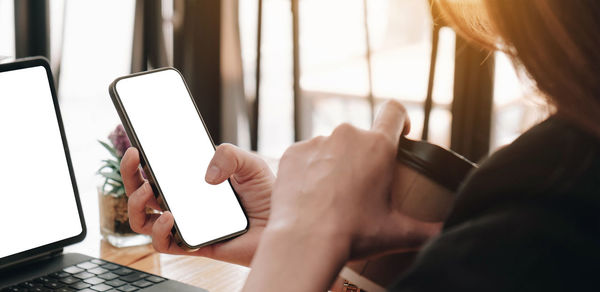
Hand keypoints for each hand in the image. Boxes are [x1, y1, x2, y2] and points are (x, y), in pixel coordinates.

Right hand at [121, 144, 273, 265]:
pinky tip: (170, 217)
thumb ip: (229, 155)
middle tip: (133, 158)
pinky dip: (159, 231)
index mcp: (192, 181)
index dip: (140, 159)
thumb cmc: (266, 196)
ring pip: (143, 220)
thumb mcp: (250, 164)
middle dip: (129, 174)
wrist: (282, 224)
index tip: (135, 144)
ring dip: (135, 204)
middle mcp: (184, 202)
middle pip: (141, 192)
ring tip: (146, 190)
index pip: (158, 170)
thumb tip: (205, 174)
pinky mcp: (193, 245)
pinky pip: (164, 244)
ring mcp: (186, 224)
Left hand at [243, 101, 439, 290]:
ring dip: (334, 163)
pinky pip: (306, 155)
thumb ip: (429, 230)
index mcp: (378, 146)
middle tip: (360, 189)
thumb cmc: (353, 235)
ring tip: (332, 196)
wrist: (304, 242)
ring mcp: (316, 142)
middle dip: (362, 157)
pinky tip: (310, 195)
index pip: (394, 111)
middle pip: (360, 136)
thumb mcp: (397, 234)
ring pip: (331, 147)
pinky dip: (310, 170)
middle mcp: (347, 135)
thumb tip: (449, 233)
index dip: (400, 119)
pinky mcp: (292, 152)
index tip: (400, 133)